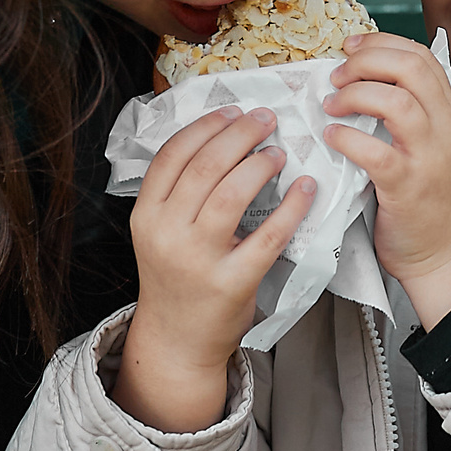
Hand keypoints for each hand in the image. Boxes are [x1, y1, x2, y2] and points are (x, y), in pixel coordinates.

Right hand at [115, 106, 317, 431]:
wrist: (177, 339)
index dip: (205, 126)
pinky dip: (290, 207)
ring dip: (259, 164)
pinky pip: (268, 236)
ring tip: (277, 152)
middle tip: (265, 120)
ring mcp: (198, 260)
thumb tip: (222, 136)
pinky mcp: (232, 282)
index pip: (172, 155)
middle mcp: (166, 234)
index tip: (232, 111)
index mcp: (146, 215)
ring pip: (230, 194)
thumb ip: (178, 192)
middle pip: (203, 167)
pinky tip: (304, 188)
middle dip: (239, 134)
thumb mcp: (158, 231)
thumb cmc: (176, 276)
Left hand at [322, 33, 450, 325]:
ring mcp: (429, 157)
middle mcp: (445, 128)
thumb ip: (405, 113)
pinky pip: (377, 151)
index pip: (420, 57)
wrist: (447, 253)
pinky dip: (348, 139)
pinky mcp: (408, 187)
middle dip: (367, 61)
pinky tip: (332, 138)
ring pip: (398, 102)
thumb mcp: (428, 145)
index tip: (350, 47)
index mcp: (448, 113)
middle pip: (411, 68)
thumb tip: (357, 81)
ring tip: (332, 105)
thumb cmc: (428, 200)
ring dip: (356, 94)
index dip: (382, 43)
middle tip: (337, 75)